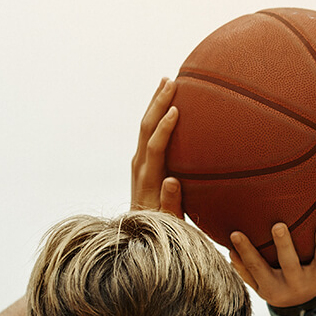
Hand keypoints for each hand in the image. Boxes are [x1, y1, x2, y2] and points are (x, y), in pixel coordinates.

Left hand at [131, 77, 183, 217]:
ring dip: (155, 104)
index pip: (155, 148)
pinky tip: (166, 106)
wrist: (139, 234)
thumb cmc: (161, 230)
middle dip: (157, 104)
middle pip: (146, 129)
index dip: (164, 129)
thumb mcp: (169, 223)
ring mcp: (139, 164)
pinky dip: (156, 116)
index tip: (176, 110)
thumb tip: (171, 180)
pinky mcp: (142, 163)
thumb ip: (171, 204)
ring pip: (145, 127)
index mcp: (148, 181)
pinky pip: (149, 134)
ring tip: (167, 83)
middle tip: (171, 81)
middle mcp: (140, 168)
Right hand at [229, 224, 315, 306]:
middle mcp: (297, 284)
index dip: (245, 251)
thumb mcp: (260, 285)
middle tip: (278, 226)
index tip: (235, 233)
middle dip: (284, 246)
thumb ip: (245, 269)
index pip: (257, 268)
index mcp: (275, 287)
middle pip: (290, 264)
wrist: (306, 308)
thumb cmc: (277, 285)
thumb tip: (230, 250)